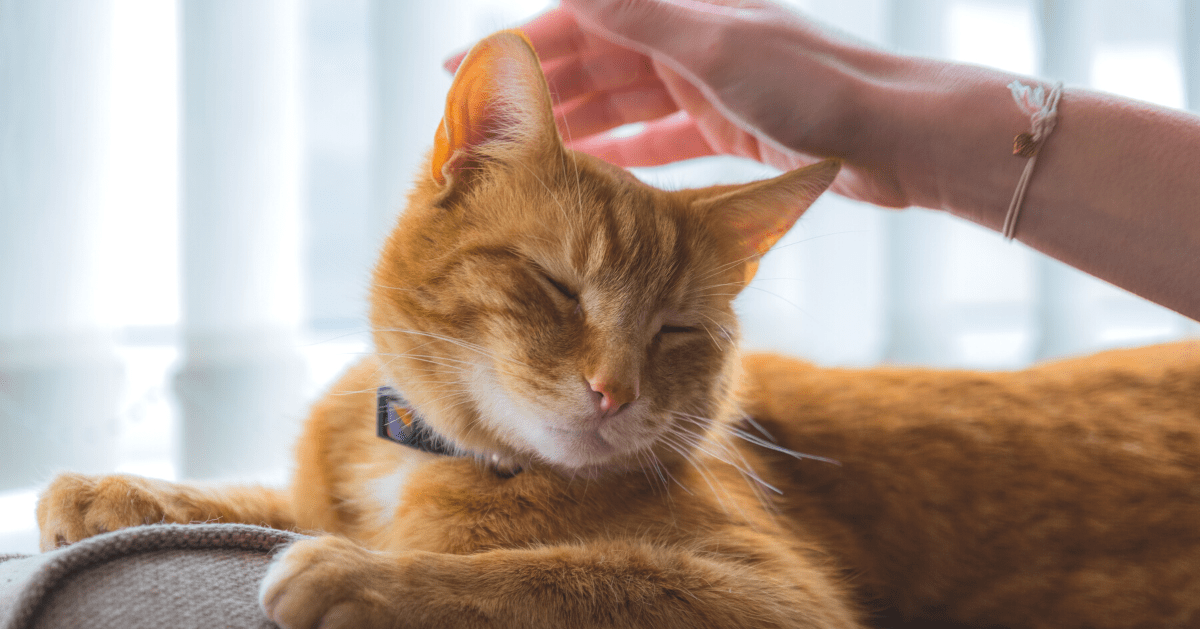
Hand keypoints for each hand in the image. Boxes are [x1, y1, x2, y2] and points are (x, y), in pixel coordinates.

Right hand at [446, 0, 910, 206]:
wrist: (891, 137)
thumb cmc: (811, 85)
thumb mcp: (713, 46)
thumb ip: (637, 14)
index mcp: (682, 10)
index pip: (582, 20)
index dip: (523, 43)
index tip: (465, 69)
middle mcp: (689, 40)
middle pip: (596, 62)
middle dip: (541, 89)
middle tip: (483, 126)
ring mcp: (706, 85)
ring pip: (623, 102)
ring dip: (576, 124)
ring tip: (525, 153)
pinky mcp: (725, 128)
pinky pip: (657, 139)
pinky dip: (623, 152)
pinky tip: (591, 171)